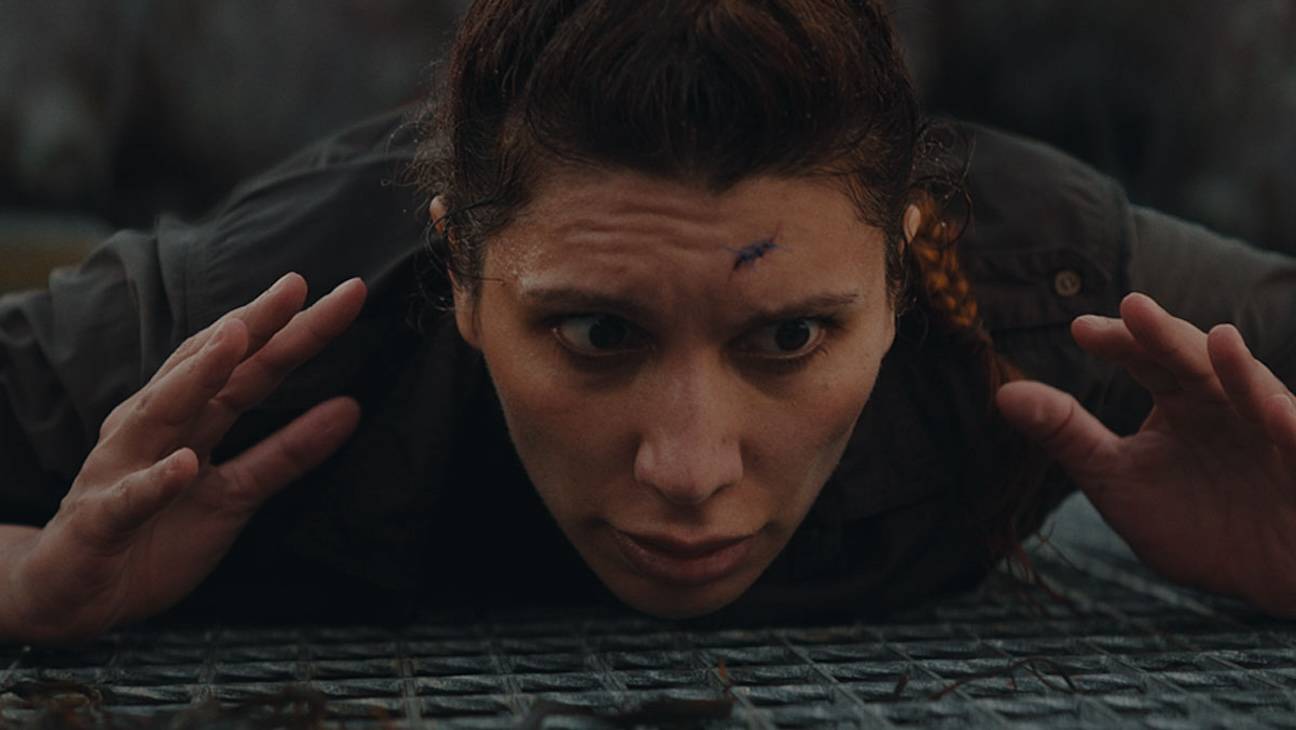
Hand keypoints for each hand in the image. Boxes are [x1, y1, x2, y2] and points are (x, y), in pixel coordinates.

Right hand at [3, 273, 365, 641]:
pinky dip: (156, 481)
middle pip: (212, 368)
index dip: (291, 328)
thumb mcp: (237, 493)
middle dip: (254, 324)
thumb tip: (351, 407)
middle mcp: (155, 426)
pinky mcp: (103, 519)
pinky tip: (184, 463)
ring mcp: (124, 467)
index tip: (344, 293)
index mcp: (189, 416)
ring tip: (239, 337)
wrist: (76, 595)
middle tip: (297, 285)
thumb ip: (287, 452)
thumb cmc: (159, 532)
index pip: (247, 363)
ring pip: (163, 410)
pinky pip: (132, 499)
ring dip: (199, 374)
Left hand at [997, 292, 1295, 615]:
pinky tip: (1279, 414)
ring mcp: (1270, 430)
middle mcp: (1226, 403)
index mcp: (1180, 399)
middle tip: (1133, 307)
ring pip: (1254, 392)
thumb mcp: (1118, 479)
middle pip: (1193, 362)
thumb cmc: (1196, 520)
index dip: (1118, 340)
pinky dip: (1290, 425)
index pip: (1145, 358)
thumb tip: (1003, 393)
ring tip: (1216, 339)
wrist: (1267, 575)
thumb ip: (1067, 435)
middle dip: (1166, 336)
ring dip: (1237, 368)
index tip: (1080, 328)